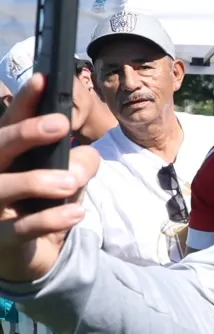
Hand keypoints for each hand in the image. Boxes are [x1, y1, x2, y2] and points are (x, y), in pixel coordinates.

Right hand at [0, 75, 99, 284]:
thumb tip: (85, 158)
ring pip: (2, 187)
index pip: (10, 122)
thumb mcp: (67, 179)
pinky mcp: (0, 238)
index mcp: (6, 155)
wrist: (28, 254)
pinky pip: (20, 229)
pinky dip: (50, 220)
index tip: (43, 79)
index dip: (25, 101)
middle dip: (26, 132)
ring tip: (70, 180)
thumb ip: (79, 164)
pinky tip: (76, 213)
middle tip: (59, 124)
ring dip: (37, 180)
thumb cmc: (43, 205)